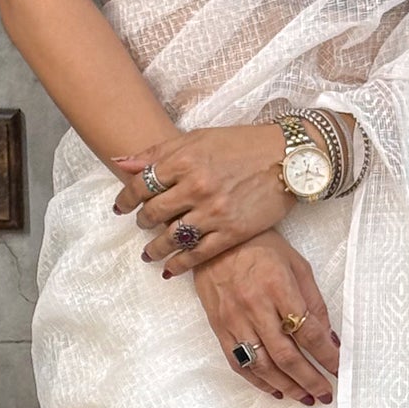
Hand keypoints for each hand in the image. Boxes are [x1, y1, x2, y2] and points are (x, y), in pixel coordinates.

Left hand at [109, 124, 291, 269]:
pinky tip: (171, 269)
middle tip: (141, 226)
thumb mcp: (197, 138)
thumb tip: (120, 163)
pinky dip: (180, 264)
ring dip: (155, 249)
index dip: (125, 199)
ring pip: (172, 238)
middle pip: (153, 213)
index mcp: (184, 160)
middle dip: (142, 222)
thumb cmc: (242, 144)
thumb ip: (157, 151)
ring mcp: (214, 212)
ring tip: (149, 254)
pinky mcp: (232, 232)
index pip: (141, 185)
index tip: (120, 207)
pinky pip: (198, 254)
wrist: (288, 158)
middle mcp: (196, 187)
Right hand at [189, 230, 339, 405]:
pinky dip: (259, 381)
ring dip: (287, 386)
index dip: (327, 355)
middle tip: (325, 394)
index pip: (308, 332)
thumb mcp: (297, 266)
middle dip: (309, 379)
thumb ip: (314, 303)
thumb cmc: (261, 248)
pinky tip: (276, 390)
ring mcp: (234, 320)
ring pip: (262, 365)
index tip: (339, 368)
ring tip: (305, 397)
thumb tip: (329, 339)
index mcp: (278, 287)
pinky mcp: (219, 328)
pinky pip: (239, 363)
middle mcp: (255, 307)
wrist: (215, 242)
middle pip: (286, 355)